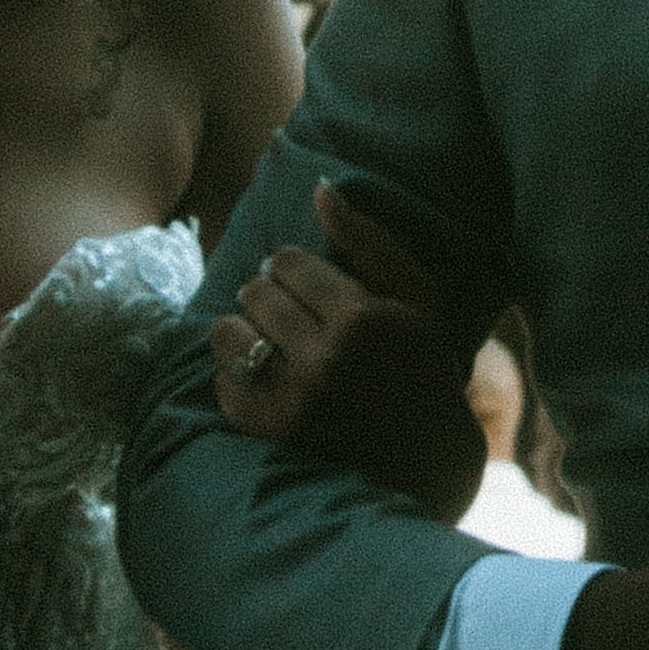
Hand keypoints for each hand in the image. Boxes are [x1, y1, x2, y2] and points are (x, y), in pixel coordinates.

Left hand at [211, 187, 485, 526]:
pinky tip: (272, 379)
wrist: (426, 460)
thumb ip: (370, 241)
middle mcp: (325, 360)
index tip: (312, 287)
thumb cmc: (424, 366)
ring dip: (246, 330)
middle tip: (295, 315)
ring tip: (275, 341)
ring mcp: (293, 401)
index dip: (295, 269)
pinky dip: (239, 375)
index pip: (285, 262)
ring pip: (227, 333)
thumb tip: (320, 189)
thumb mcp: (418, 299)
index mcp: (363, 320)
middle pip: (255, 292)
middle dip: (270, 296)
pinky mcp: (270, 435)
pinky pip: (222, 381)